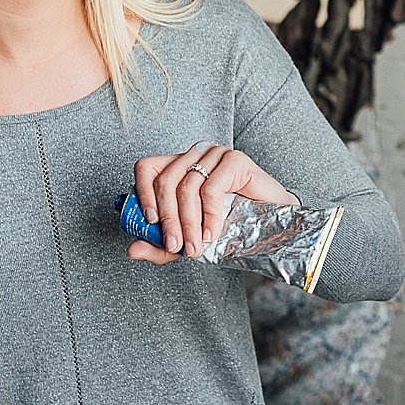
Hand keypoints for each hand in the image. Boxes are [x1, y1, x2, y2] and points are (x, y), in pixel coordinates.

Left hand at [126, 142, 298, 262]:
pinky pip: (211, 188)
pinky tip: (213, 232)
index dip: (142, 193)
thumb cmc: (230, 227)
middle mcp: (195, 156)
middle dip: (168, 219)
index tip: (150, 221)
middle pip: (165, 180)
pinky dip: (209, 215)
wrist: (272, 227)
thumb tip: (132, 250)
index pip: (147, 168)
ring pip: (187, 186)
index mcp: (178, 167)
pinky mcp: (235, 160)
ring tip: (196, 245)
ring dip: (189, 222)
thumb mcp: (188, 240)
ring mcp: (215, 155)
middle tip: (175, 246)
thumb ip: (160, 246)